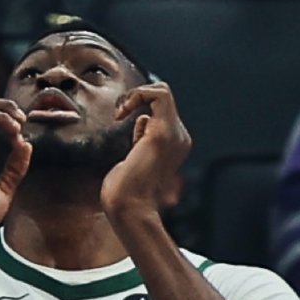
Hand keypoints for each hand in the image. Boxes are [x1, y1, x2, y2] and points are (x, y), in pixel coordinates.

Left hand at [102, 74, 188, 235]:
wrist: (129, 207)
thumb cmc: (127, 189)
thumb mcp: (136, 156)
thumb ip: (143, 138)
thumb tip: (142, 118)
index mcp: (175, 144)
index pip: (163, 110)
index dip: (140, 107)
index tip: (121, 120)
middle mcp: (180, 138)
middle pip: (163, 98)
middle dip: (136, 98)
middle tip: (119, 114)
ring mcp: (174, 135)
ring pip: (162, 91)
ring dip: (136, 94)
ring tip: (120, 112)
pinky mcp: (163, 133)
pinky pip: (158, 94)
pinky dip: (137, 95)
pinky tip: (121, 114)